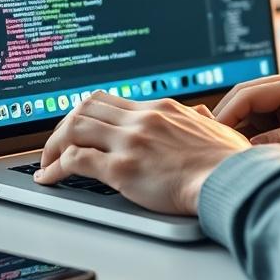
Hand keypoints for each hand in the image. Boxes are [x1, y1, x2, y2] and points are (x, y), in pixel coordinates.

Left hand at [34, 92, 250, 214]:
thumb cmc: (230, 162)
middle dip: (64, 126)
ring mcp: (131, 142)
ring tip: (48, 162)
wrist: (232, 179)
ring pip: (75, 127)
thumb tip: (201, 115)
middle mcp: (142, 119)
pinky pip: (76, 160)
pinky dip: (56, 168)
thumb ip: (201, 121)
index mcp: (161, 109)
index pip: (110, 100)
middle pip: (86, 107)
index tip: (78, 128)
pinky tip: (50, 178)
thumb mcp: (217, 129)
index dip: (86, 113)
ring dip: (54, 144)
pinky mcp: (123, 169)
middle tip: (56, 145)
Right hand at [214, 73, 279, 168]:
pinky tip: (248, 155)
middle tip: (212, 146)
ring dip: (241, 132)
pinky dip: (255, 139)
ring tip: (227, 154)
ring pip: (254, 115)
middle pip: (246, 100)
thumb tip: (251, 147)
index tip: (212, 137)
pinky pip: (267, 126)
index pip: (250, 95)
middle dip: (228, 121)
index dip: (227, 116)